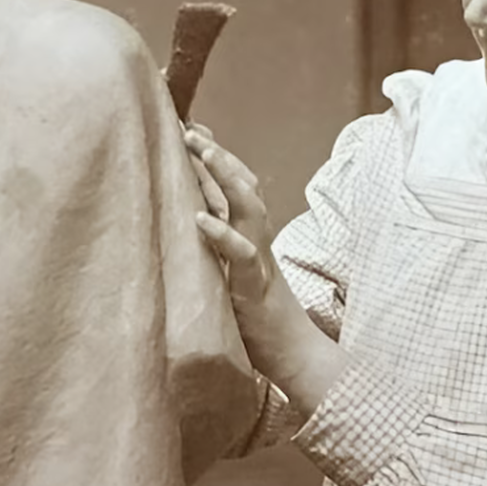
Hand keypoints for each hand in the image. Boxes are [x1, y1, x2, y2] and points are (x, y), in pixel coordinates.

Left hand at [184, 127, 347, 415]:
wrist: (297, 358)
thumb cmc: (261, 324)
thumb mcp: (235, 279)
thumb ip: (222, 255)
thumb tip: (194, 232)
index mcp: (251, 239)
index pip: (235, 188)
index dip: (217, 158)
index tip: (194, 128)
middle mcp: (257, 242)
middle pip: (243, 187)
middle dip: (217, 154)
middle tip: (189, 126)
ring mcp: (258, 262)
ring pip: (248, 209)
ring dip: (225, 178)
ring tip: (201, 151)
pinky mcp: (254, 288)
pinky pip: (242, 256)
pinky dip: (222, 236)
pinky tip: (200, 219)